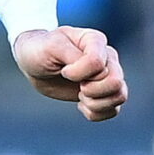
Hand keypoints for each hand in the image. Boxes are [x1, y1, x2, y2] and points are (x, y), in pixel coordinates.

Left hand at [12, 26, 126, 121]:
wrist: (34, 63)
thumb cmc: (40, 50)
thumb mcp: (50, 47)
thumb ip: (72, 55)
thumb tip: (97, 72)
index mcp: (95, 41)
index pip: (97, 63)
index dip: (78, 73)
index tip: (64, 70)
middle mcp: (108, 58)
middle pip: (115, 82)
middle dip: (91, 90)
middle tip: (76, 85)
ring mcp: (108, 76)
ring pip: (119, 96)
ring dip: (95, 103)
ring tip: (79, 95)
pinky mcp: (104, 93)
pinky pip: (114, 110)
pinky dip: (96, 113)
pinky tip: (81, 105)